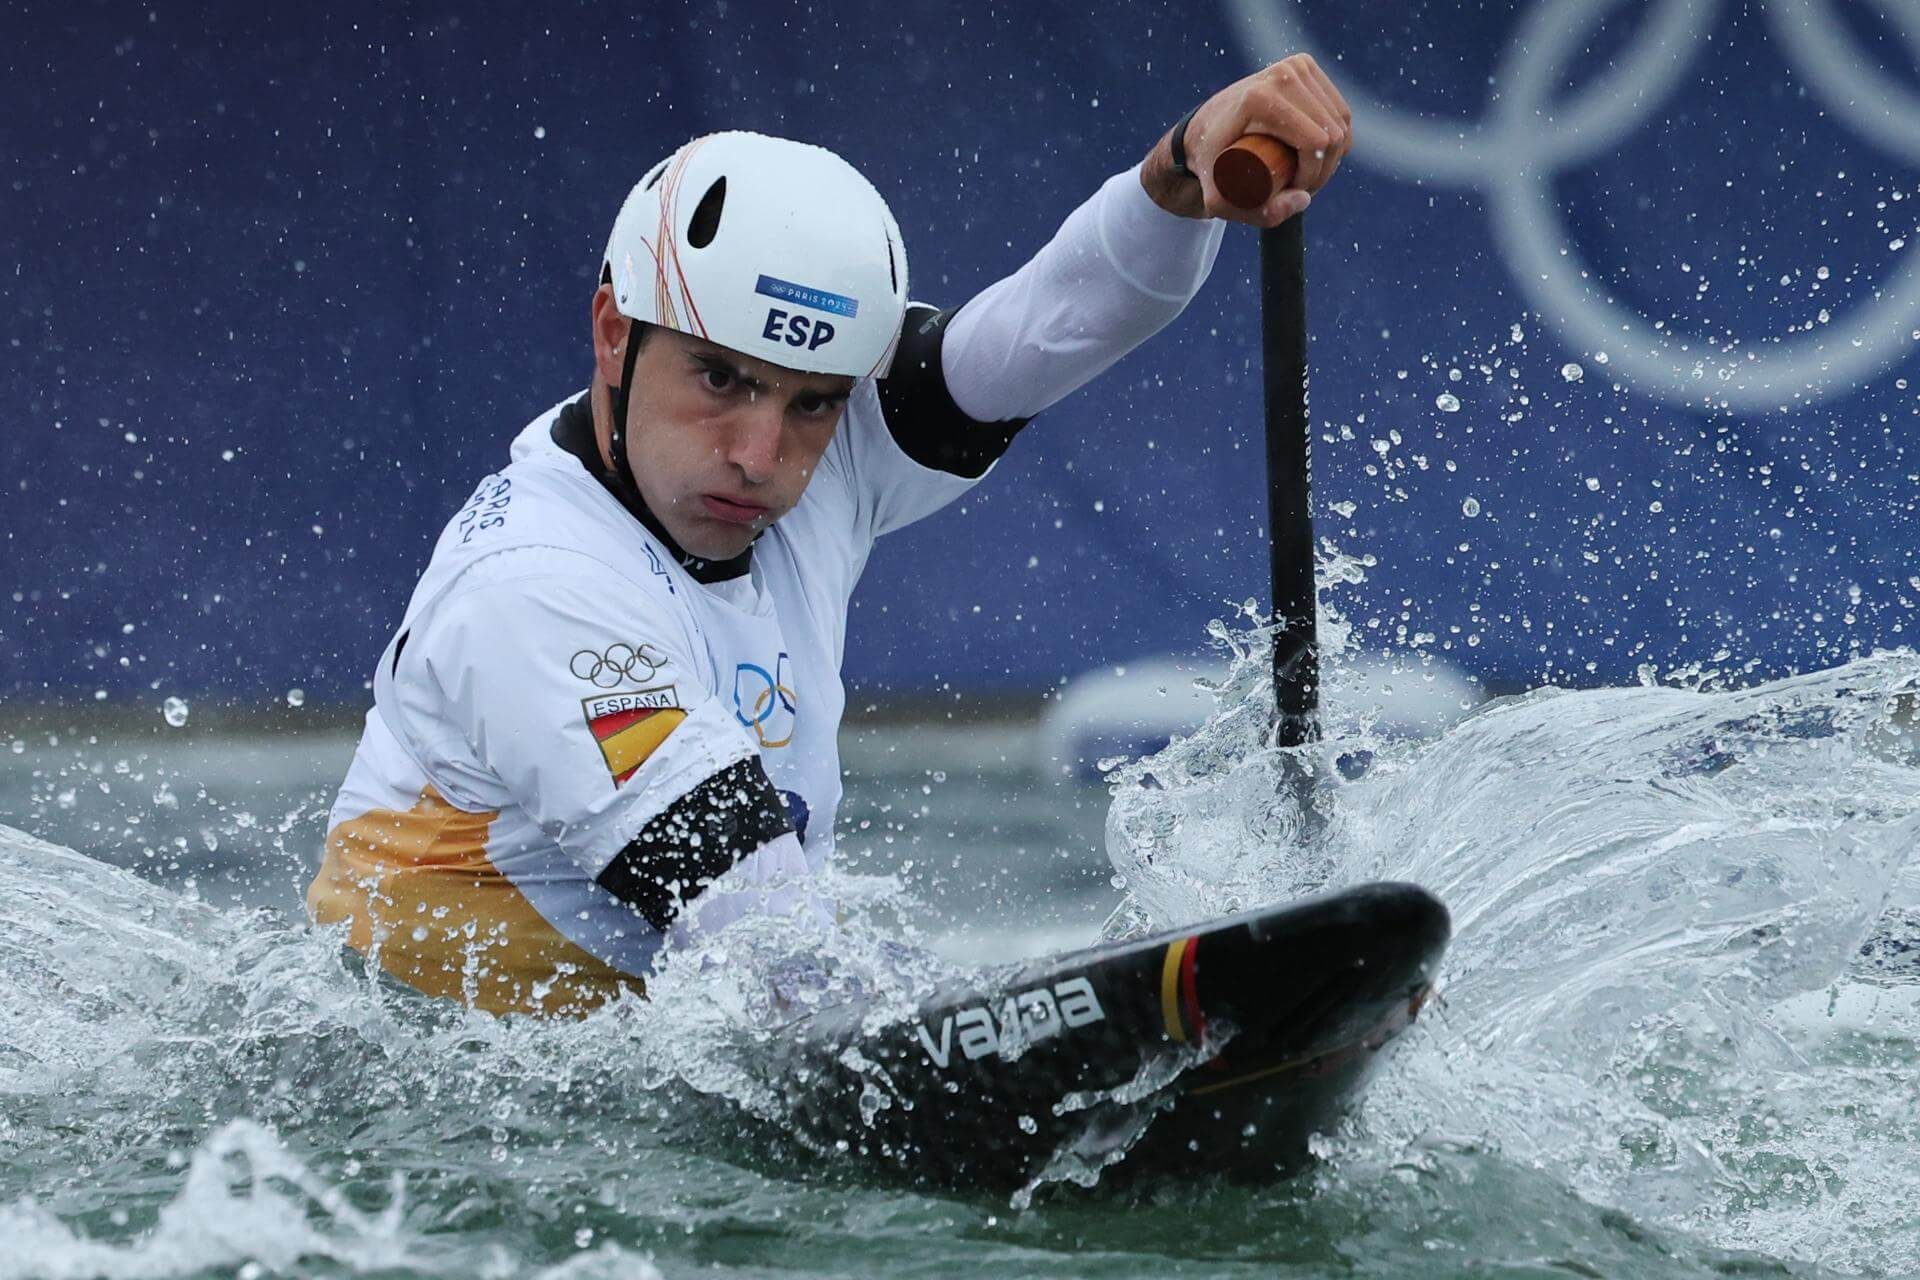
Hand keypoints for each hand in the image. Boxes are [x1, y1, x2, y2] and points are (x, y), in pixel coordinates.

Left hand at [1141, 54, 1352, 226]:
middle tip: (1300, 187)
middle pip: (1332, 132)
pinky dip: (1338, 134)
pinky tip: (1321, 152)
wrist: (1200, 131)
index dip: (1314, 174)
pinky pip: (1339, 108)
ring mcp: (1295, 66)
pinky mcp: (1304, 66)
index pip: (1315, 141)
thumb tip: (1304, 199)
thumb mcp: (1220, 201)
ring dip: (1333, 154)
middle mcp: (1281, 75)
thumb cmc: (1208, 167)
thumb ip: (1259, 214)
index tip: (1293, 191)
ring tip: (1308, 172)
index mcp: (1261, 99)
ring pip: (1340, 121)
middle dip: (1325, 168)